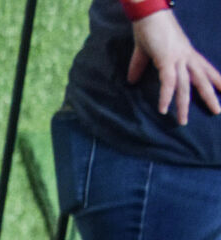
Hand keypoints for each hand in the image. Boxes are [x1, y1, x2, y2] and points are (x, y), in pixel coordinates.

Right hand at [130, 10, 220, 124]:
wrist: (149, 14)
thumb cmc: (149, 28)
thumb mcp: (145, 51)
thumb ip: (139, 67)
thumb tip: (131, 80)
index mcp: (186, 54)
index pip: (205, 69)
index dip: (216, 80)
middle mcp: (187, 57)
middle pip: (202, 80)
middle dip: (210, 96)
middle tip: (217, 111)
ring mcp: (178, 58)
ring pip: (186, 85)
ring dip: (184, 105)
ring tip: (182, 121)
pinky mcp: (167, 59)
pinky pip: (168, 82)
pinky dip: (165, 96)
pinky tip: (162, 109)